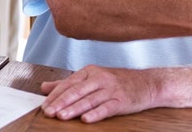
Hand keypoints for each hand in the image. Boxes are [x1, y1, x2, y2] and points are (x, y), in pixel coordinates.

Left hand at [40, 65, 155, 122]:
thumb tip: (44, 87)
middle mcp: (100, 78)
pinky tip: (85, 120)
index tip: (44, 106)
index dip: (55, 96)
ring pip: (89, 100)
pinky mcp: (121, 101)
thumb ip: (68, 83)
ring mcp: (111, 90)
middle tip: (48, 112)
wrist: (148, 83)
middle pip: (77, 91)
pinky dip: (95, 114)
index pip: (69, 83)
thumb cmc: (118, 81)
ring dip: (74, 109)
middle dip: (61, 102)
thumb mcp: (92, 78)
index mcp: (91, 71)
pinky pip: (106, 108)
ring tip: (61, 116)